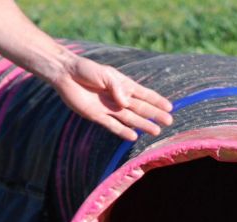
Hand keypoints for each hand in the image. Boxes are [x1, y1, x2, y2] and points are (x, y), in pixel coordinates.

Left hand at [50, 55, 173, 141]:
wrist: (66, 75)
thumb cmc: (86, 70)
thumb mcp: (105, 75)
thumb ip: (117, 88)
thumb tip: (126, 103)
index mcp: (122, 85)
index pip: (144, 94)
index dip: (156, 100)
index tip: (169, 106)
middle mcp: (118, 98)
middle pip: (140, 108)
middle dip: (155, 114)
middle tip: (168, 121)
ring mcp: (108, 108)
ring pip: (130, 118)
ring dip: (143, 124)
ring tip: (156, 131)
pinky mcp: (97, 116)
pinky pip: (112, 125)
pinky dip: (123, 131)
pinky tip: (133, 136)